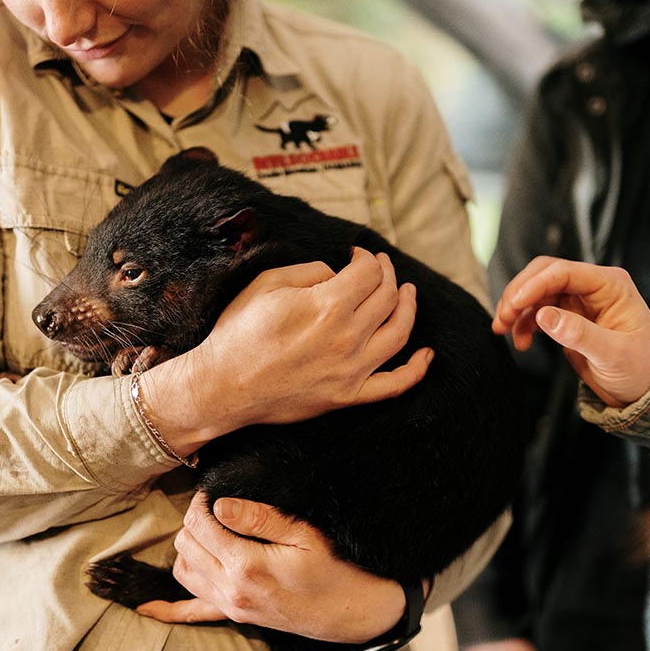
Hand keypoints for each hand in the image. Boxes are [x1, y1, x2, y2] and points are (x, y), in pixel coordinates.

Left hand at [137, 493, 405, 643]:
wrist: (355, 612)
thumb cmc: (337, 569)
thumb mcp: (306, 534)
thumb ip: (260, 517)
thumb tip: (220, 504)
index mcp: (246, 565)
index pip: (201, 524)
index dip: (202, 499)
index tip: (215, 486)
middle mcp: (231, 589)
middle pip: (186, 544)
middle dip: (193, 518)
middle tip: (214, 503)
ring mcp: (231, 606)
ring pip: (183, 571)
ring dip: (187, 546)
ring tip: (207, 528)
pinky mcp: (237, 617)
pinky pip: (193, 615)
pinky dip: (168, 611)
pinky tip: (147, 608)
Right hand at [144, 248, 431, 449]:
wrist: (223, 386)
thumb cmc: (238, 332)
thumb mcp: (267, 284)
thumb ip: (309, 271)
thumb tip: (336, 274)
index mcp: (328, 305)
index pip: (369, 272)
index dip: (367, 257)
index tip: (357, 254)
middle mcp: (348, 337)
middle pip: (387, 297)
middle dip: (387, 275)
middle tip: (381, 267)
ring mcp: (352, 370)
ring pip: (400, 334)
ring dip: (409, 308)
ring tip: (409, 293)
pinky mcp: (349, 396)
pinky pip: (395, 385)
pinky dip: (416, 370)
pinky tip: (427, 354)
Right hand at [493, 256, 649, 406]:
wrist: (645, 387)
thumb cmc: (639, 368)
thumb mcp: (612, 354)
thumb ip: (579, 334)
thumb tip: (545, 316)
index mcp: (610, 285)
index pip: (564, 272)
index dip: (534, 285)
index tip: (514, 305)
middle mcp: (593, 287)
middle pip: (545, 274)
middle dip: (520, 293)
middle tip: (503, 317)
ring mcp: (579, 300)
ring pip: (537, 291)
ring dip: (517, 308)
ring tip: (502, 329)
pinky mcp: (569, 316)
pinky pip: (538, 310)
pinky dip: (524, 323)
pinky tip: (521, 341)